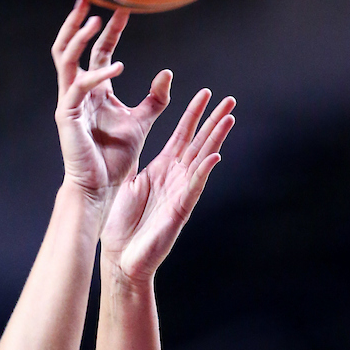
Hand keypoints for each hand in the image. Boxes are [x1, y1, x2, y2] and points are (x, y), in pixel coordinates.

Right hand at [53, 0, 171, 212]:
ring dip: (77, 37)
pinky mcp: (67, 116)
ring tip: (94, 20)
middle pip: (70, 47)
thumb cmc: (117, 157)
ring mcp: (69, 102)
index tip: (124, 8)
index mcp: (94, 90)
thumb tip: (167, 73)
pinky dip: (98, 74)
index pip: (98, 50)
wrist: (102, 186)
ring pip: (64, 59)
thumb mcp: (142, 121)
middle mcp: (77, 91)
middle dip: (78, 22)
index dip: (110, 29)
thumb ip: (155, 98)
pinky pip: (79, 87)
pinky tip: (118, 66)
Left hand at [101, 88, 234, 284]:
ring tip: (229, 118)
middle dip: (213, 120)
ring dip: (216, 139)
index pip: (182, 135)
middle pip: (199, 143)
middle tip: (229, 98)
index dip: (193, 114)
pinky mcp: (180, 210)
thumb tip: (129, 141)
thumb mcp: (130, 184)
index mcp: (162, 169)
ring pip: (202, 160)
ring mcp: (180, 193)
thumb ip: (138, 164)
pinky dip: (203, 172)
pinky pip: (194, 187)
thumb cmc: (122, 224)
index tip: (205, 93)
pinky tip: (214, 156)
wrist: (120, 257)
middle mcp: (175, 177)